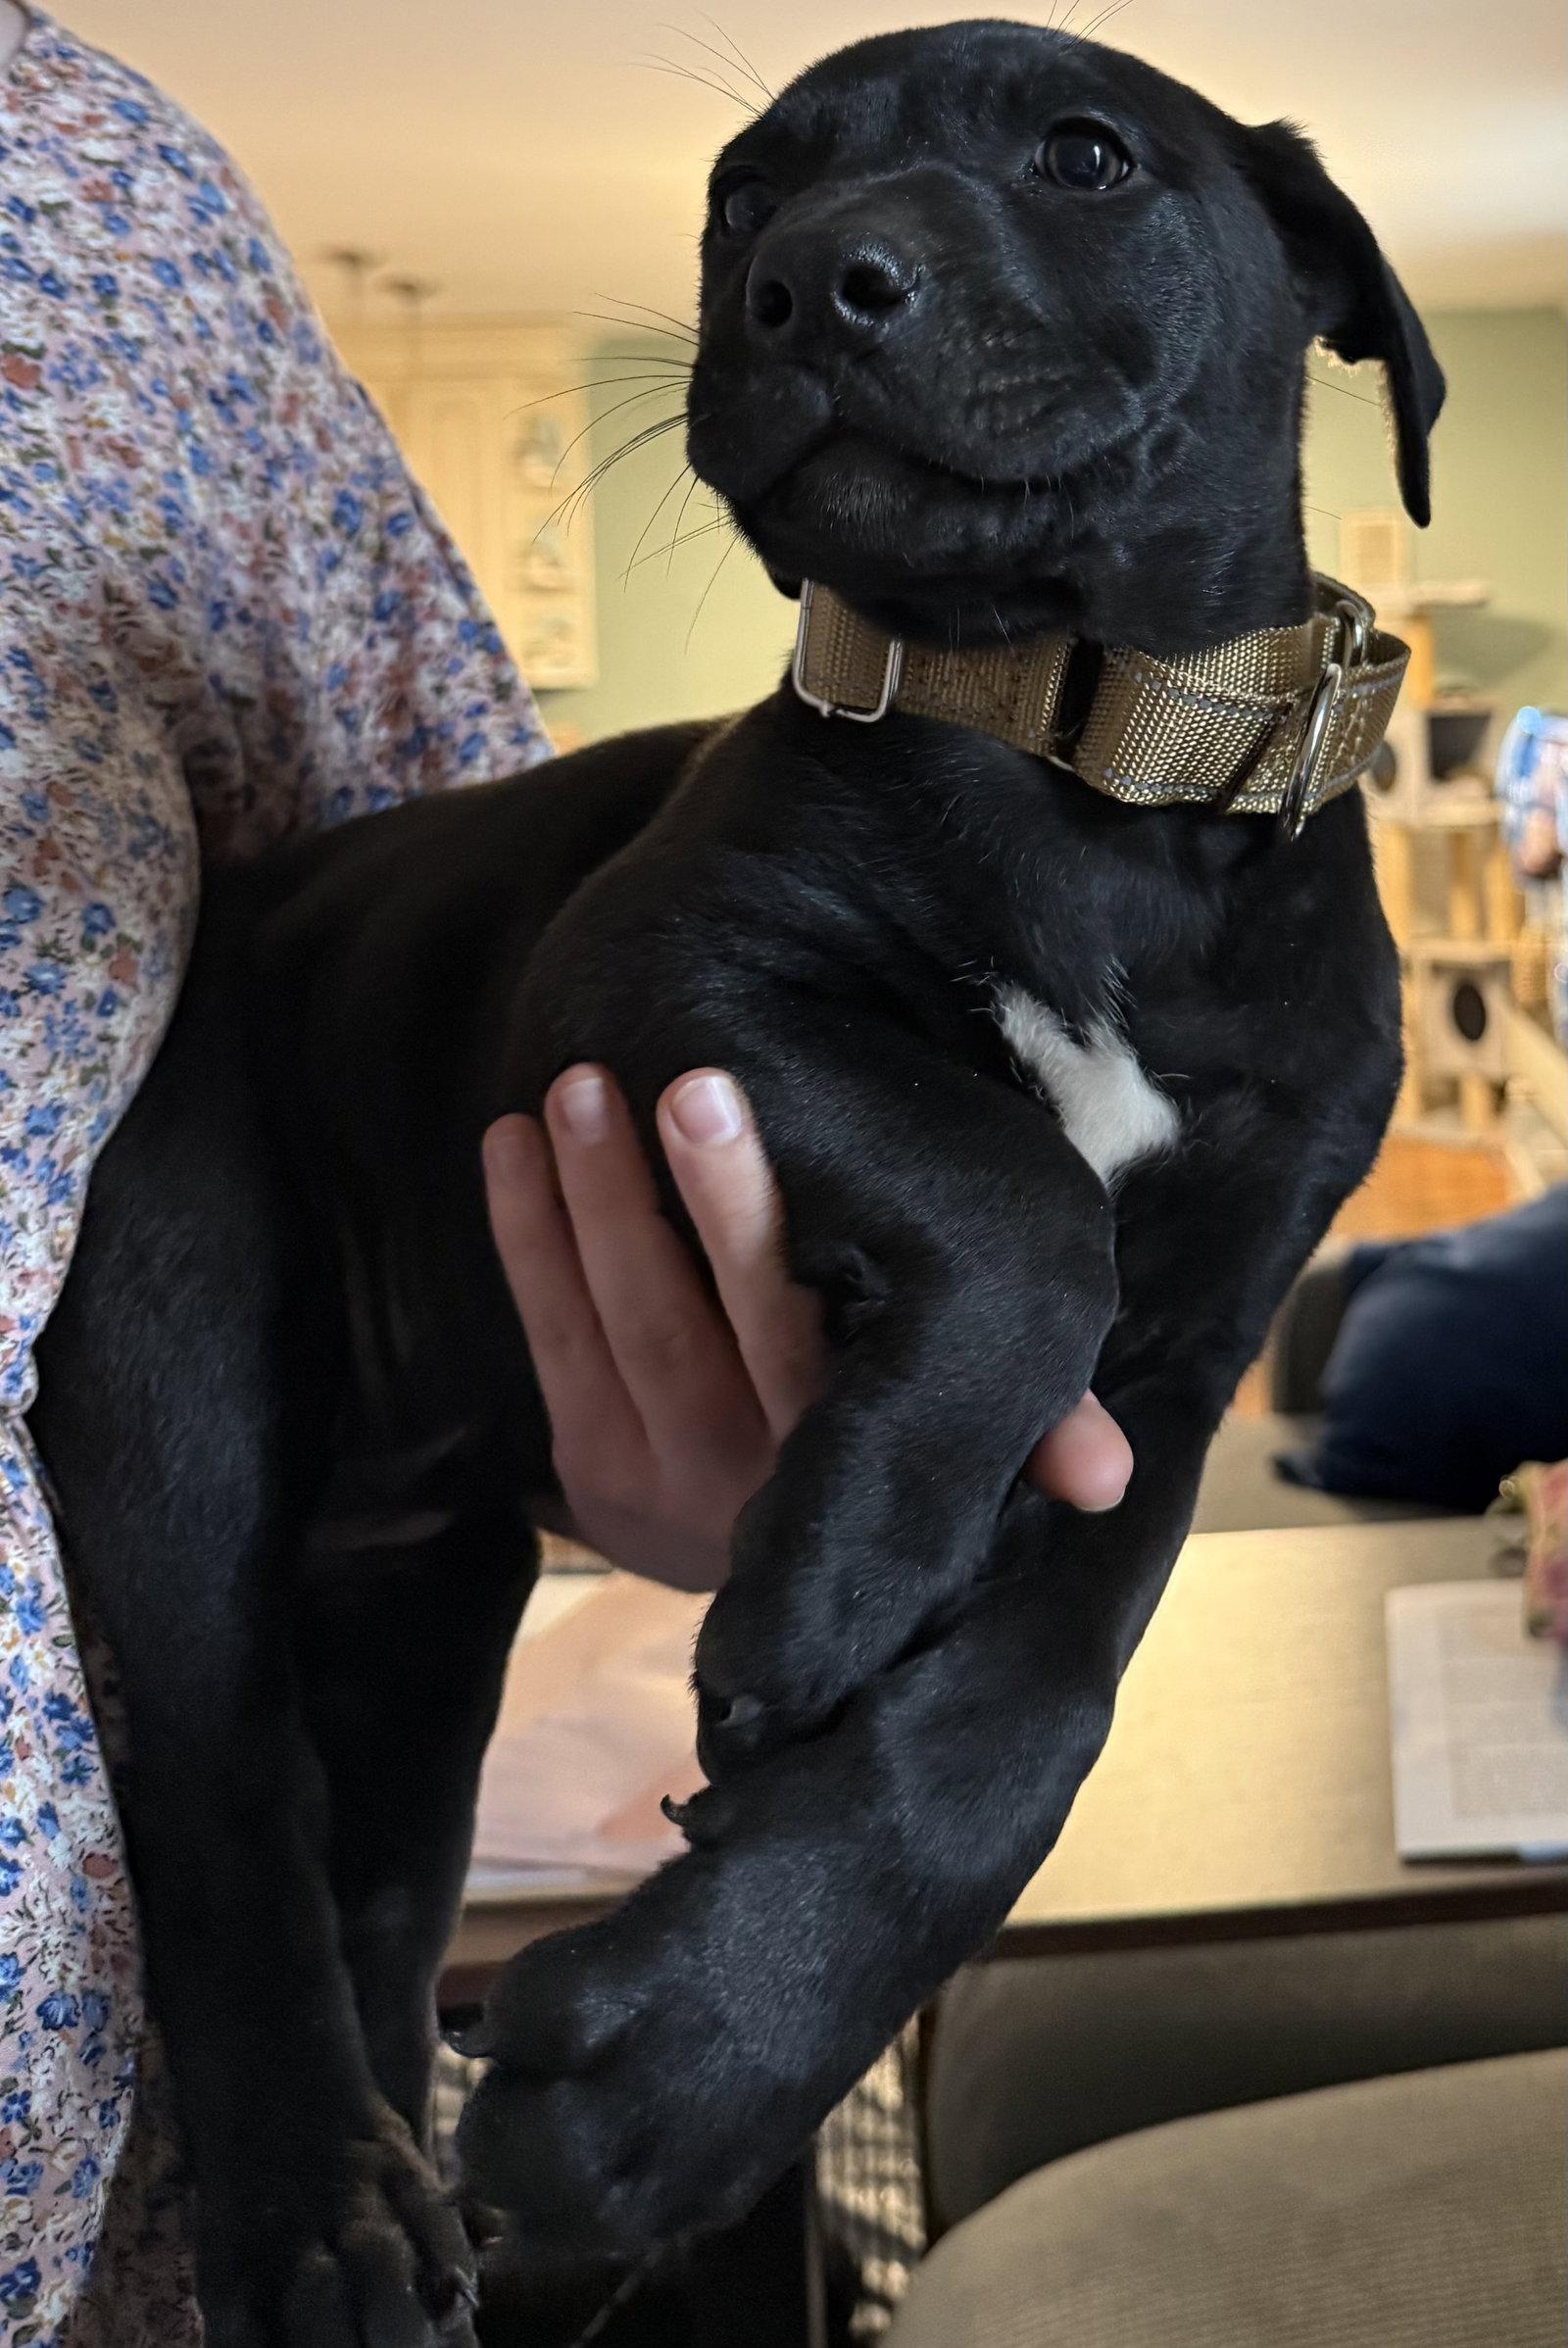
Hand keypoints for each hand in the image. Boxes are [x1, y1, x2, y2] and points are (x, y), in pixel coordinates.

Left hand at [483, 1067, 1131, 1590]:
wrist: (772, 1613)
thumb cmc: (881, 1458)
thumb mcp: (955, 1453)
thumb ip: (1025, 1432)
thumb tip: (1113, 1475)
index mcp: (844, 1456)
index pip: (804, 1336)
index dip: (761, 1225)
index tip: (737, 1106)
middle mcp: (746, 1477)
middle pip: (706, 1324)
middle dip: (695, 1197)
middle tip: (681, 1080)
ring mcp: (653, 1480)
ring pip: (619, 1323)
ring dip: (592, 1200)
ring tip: (581, 1083)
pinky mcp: (588, 1472)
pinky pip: (549, 1342)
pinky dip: (525, 1240)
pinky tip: (510, 1144)